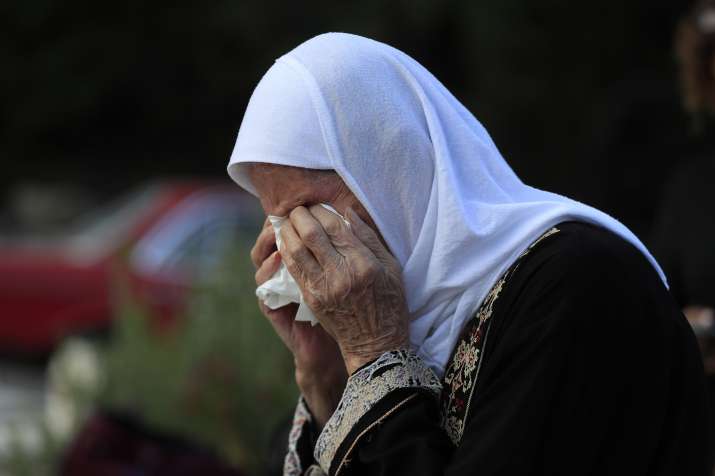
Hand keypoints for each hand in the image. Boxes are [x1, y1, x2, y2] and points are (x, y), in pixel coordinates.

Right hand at [252, 217, 346, 426]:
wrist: (355, 348)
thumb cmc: (357, 308)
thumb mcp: (354, 274)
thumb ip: (347, 248)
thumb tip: (348, 213)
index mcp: (309, 262)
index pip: (294, 230)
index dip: (295, 214)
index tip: (304, 200)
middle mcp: (290, 273)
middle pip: (273, 238)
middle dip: (280, 222)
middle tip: (286, 209)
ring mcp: (281, 291)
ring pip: (261, 258)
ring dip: (266, 241)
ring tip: (279, 228)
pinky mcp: (276, 309)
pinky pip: (264, 287)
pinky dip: (268, 271)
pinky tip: (278, 258)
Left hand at [279, 205, 409, 374]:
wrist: (375, 344)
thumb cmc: (389, 303)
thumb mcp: (391, 268)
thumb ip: (369, 238)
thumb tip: (347, 212)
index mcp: (363, 264)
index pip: (334, 227)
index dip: (320, 210)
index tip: (315, 204)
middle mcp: (341, 274)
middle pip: (311, 234)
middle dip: (299, 216)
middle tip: (297, 208)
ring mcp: (323, 288)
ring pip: (296, 250)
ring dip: (287, 231)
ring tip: (286, 221)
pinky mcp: (311, 299)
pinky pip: (293, 269)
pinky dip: (286, 252)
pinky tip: (285, 242)